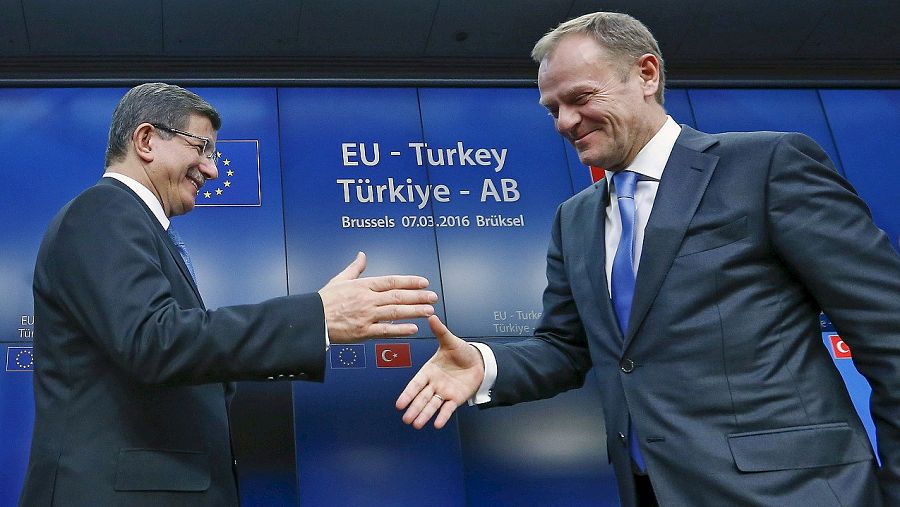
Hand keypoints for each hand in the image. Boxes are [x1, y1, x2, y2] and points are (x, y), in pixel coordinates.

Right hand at [318, 252, 436, 341]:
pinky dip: (401, 330)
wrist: (312, 320)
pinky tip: (414, 328)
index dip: (409, 281)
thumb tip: (362, 255)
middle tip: (433, 296)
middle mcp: (367, 299)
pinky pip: (386, 331)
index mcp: (363, 285)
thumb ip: (355, 268)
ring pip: (395, 312)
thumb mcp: (340, 280)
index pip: (391, 281)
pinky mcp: (363, 332)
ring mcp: (366, 316)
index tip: (424, 282)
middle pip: (398, 296)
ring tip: (429, 310)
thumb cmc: (324, 300)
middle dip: (418, 296)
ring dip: (415, 311)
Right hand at [396, 315, 485, 428]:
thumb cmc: (462, 351)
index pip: (416, 384)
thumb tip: (432, 317)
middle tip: (406, 419)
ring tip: (416, 424)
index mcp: (429, 371)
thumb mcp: (450, 341)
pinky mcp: (456, 398)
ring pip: (432, 405)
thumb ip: (440, 331)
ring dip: (424, 415)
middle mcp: (434, 384)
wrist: (479, 361)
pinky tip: (436, 424)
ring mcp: (444, 392)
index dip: (407, 394)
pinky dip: (442, 416)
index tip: (399, 404)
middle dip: (414, 408)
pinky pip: (447, 408)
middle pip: (422, 398)